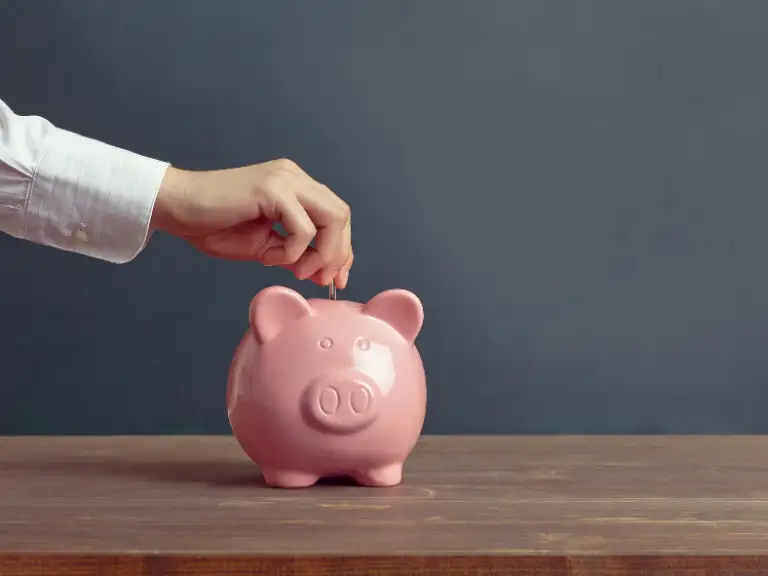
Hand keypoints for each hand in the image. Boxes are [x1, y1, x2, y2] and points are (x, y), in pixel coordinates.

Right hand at [151, 159, 352, 287]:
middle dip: (338, 254)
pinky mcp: (272, 190)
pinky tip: (268, 257)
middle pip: (341, 215)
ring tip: (296, 270)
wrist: (177, 210)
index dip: (343, 249)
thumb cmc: (213, 226)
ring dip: (322, 253)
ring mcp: (285, 180)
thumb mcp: (265, 247)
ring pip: (332, 218)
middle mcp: (294, 177)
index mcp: (295, 186)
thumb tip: (324, 273)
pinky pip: (302, 229)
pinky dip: (292, 252)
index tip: (337, 278)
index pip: (336, 215)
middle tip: (319, 279)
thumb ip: (296, 254)